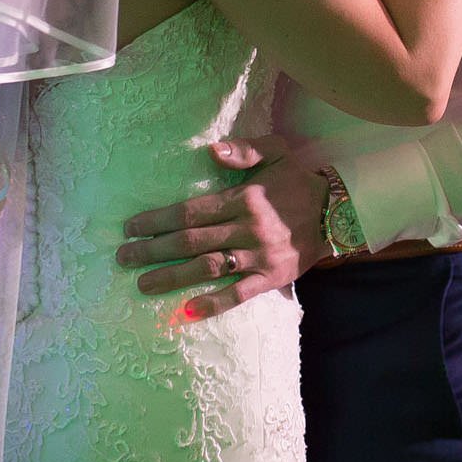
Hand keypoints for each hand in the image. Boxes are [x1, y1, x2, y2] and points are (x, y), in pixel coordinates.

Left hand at [116, 135, 324, 322]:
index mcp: (243, 199)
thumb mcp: (277, 152)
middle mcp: (247, 228)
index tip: (131, 227)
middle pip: (191, 242)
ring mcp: (258, 256)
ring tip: (142, 284)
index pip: (190, 211)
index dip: (157, 220)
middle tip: (123, 258)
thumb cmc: (298, 182)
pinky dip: (213, 303)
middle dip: (153, 250)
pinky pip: (239, 294)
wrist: (338, 214)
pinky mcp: (271, 279)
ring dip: (172, 277)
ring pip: (208, 268)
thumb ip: (244, 150)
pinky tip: (187, 311)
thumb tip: (212, 151)